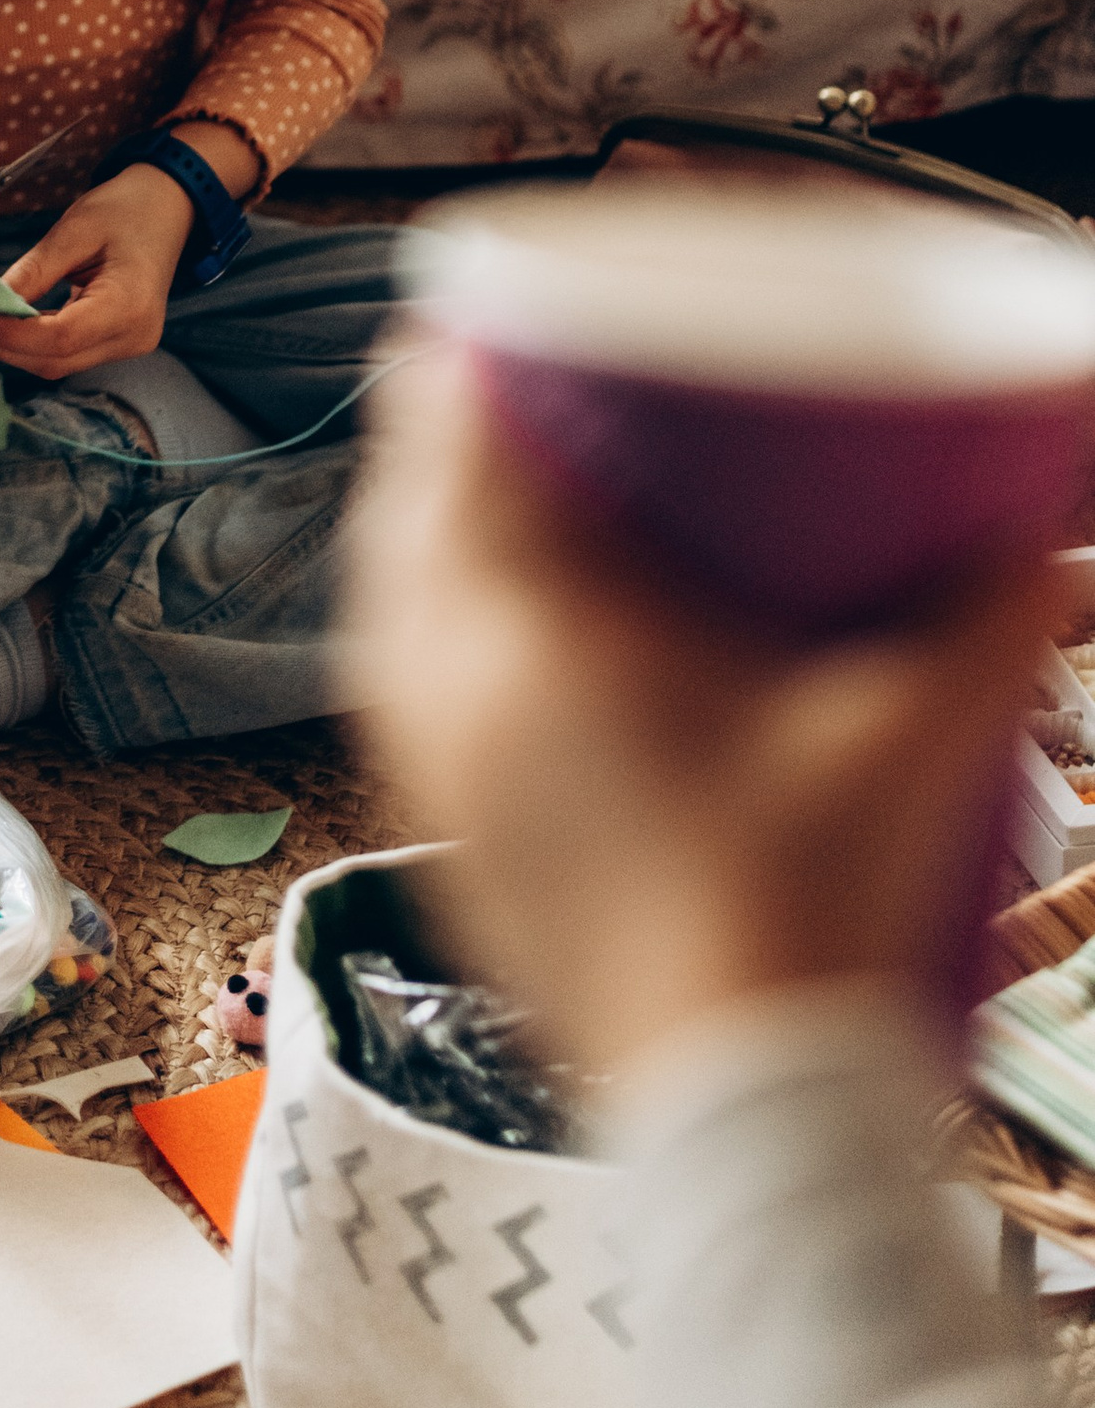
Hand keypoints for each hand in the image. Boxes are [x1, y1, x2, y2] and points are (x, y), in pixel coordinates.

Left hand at [0, 169, 191, 383]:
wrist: (168, 207)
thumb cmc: (126, 208)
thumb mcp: (75, 229)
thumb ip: (34, 270)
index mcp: (128, 305)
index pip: (59, 338)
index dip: (10, 334)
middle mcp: (133, 337)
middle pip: (56, 360)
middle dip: (6, 345)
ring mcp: (130, 344)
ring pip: (59, 363)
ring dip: (16, 347)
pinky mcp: (119, 342)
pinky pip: (70, 352)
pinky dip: (35, 342)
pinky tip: (9, 321)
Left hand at [345, 338, 1056, 1083]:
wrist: (741, 1113)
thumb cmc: (809, 911)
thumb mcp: (914, 729)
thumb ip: (992, 605)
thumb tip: (1045, 520)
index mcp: (525, 620)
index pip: (448, 419)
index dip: (478, 334)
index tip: (525, 294)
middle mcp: (437, 674)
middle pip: (397, 485)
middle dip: (453, 414)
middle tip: (531, 368)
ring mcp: (420, 757)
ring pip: (380, 579)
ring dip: (430, 512)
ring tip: (508, 476)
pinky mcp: (435, 825)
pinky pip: (388, 665)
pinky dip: (422, 610)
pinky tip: (489, 613)